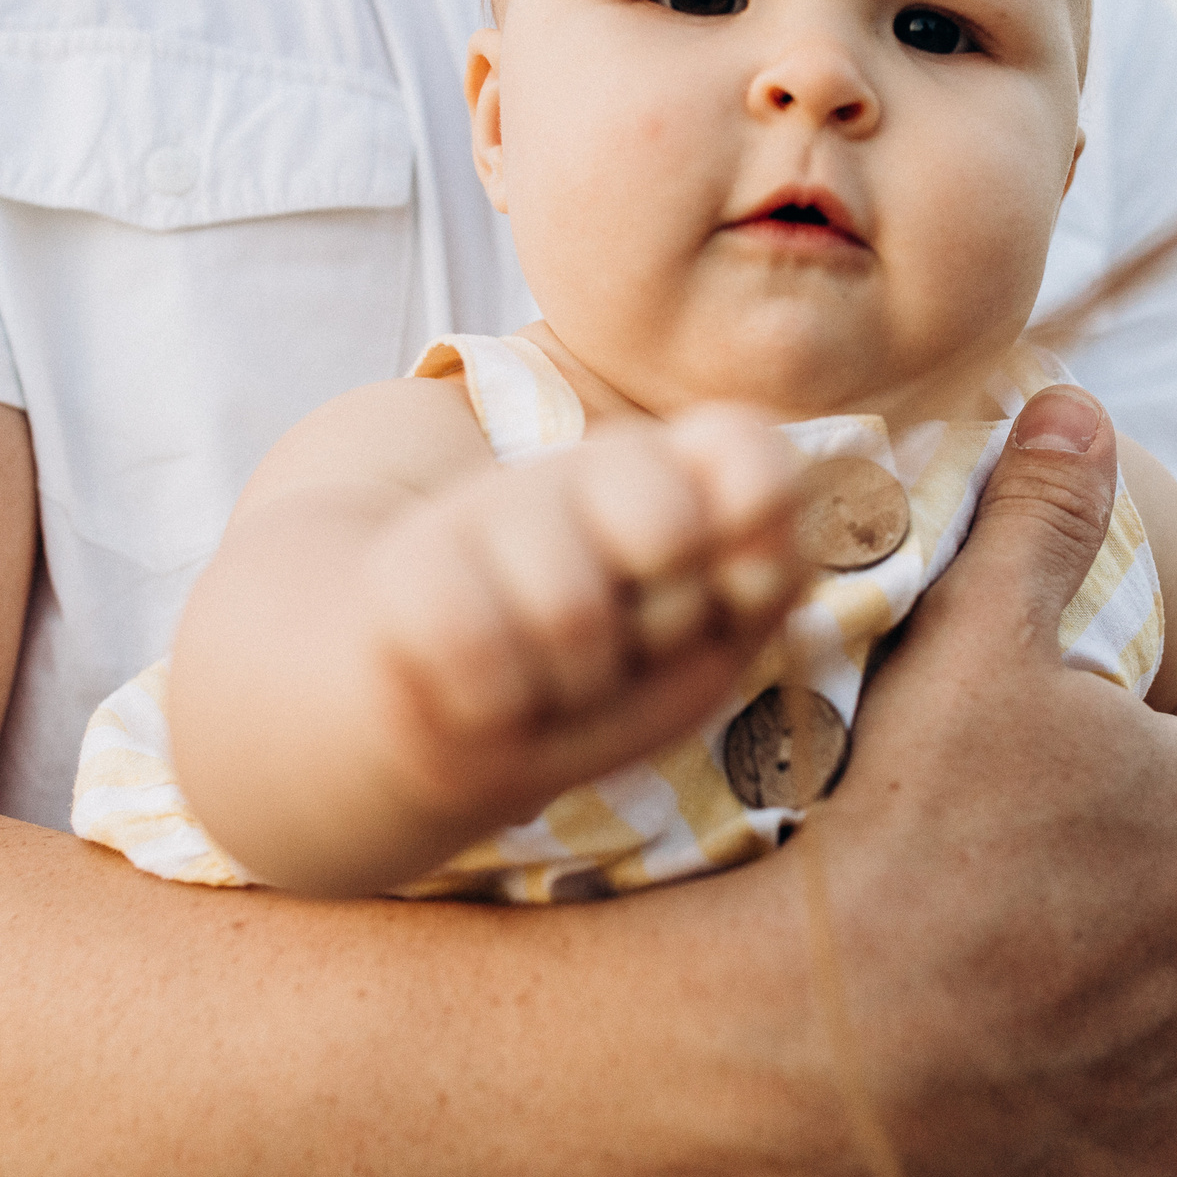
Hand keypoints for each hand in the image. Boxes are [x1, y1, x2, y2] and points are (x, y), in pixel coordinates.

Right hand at [361, 403, 805, 833]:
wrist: (431, 724)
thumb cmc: (591, 691)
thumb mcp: (701, 652)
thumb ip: (760, 589)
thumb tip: (766, 563)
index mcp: (673, 479)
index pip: (748, 451)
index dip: (758, 515)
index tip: (739, 592)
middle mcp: (585, 471)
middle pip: (668, 528)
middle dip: (660, 628)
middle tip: (621, 654)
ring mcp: (490, 504)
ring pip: (573, 610)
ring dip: (572, 684)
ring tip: (545, 683)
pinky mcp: (410, 560)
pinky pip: (482, 655)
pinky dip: (493, 706)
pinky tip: (479, 695)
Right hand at [801, 386, 1176, 1176]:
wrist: (816, 1040)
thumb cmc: (887, 822)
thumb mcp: (963, 641)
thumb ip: (1037, 520)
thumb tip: (1080, 401)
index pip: (1152, 773)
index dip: (1059, 788)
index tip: (973, 812)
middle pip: (1159, 884)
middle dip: (1085, 885)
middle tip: (965, 896)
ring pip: (1155, 993)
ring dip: (1090, 988)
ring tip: (972, 980)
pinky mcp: (1165, 1150)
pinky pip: (1149, 1106)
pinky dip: (1097, 1090)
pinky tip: (1008, 1066)